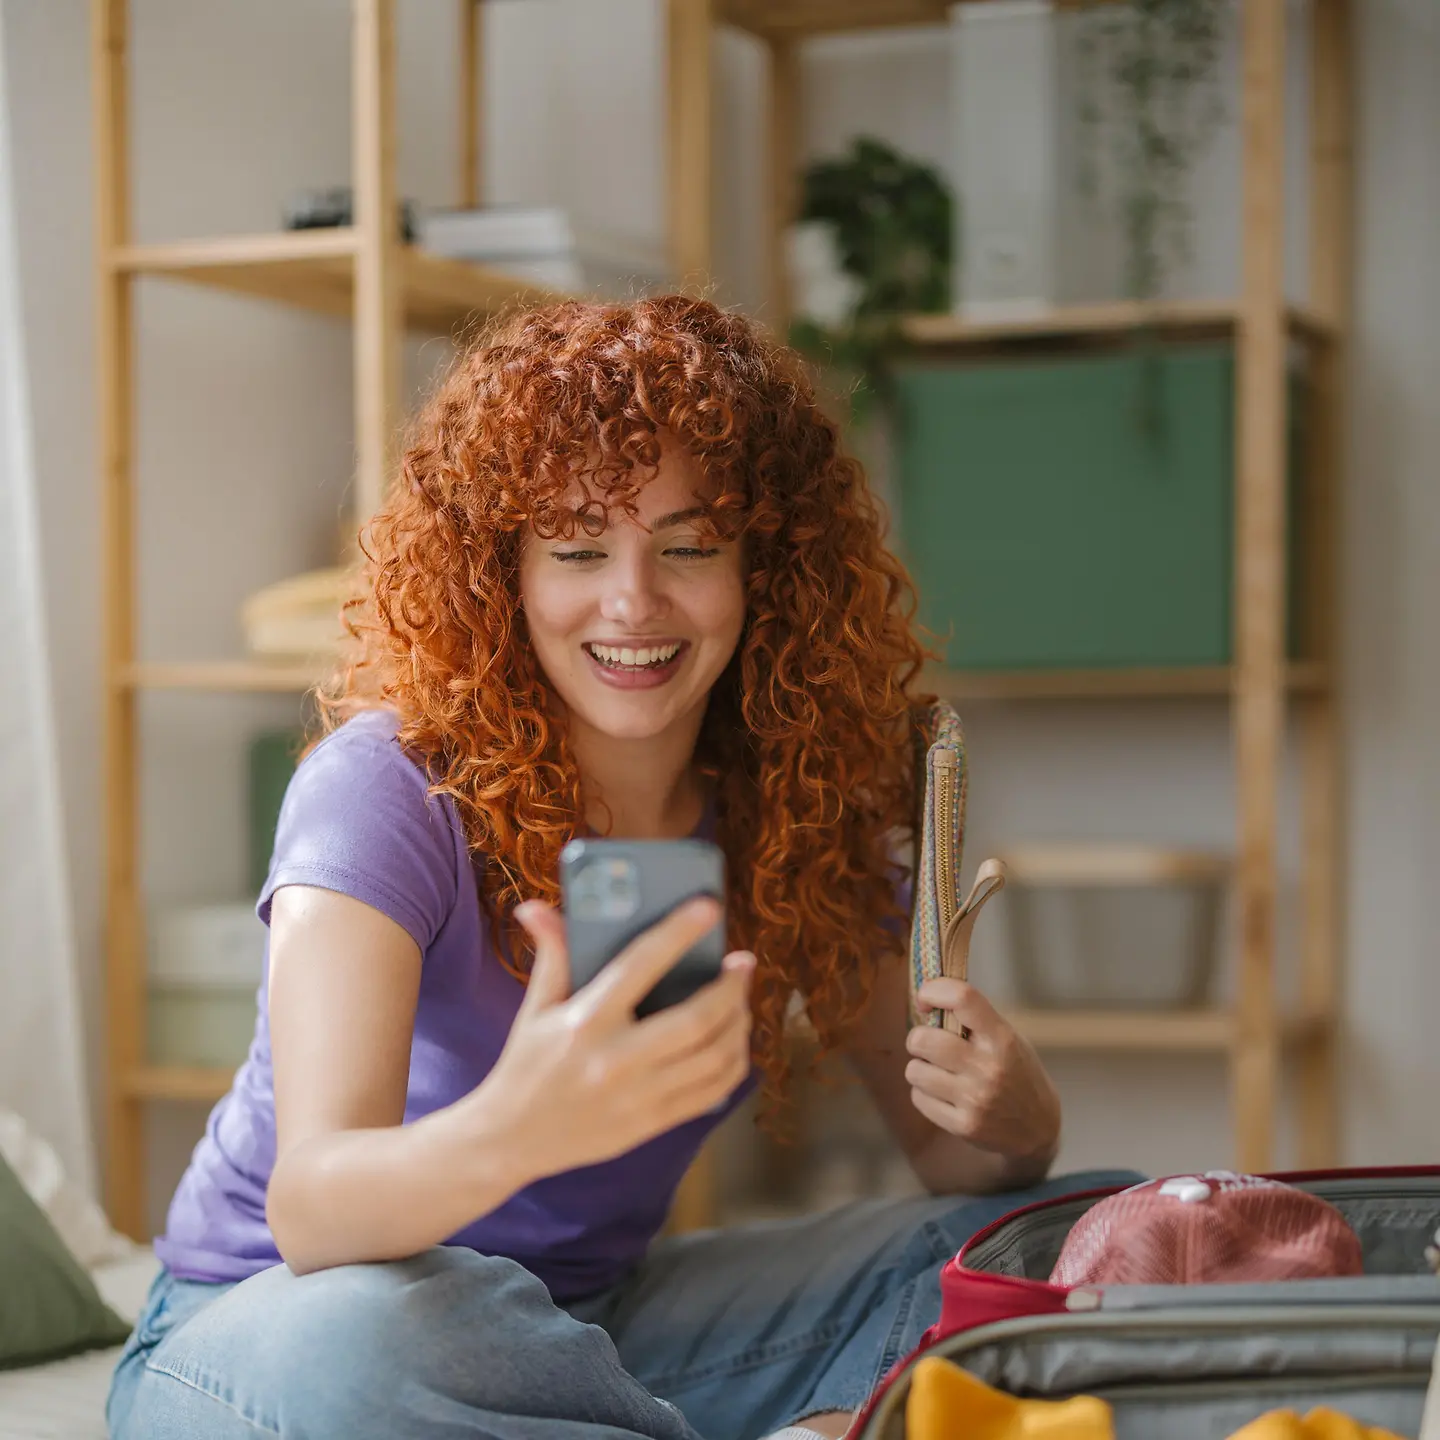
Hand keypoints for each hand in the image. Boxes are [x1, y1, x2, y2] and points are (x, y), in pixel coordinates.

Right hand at [472, 897, 754, 1182]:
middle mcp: (617, 1059)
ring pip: (714, 1058)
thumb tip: (535, 907)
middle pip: (696, 1019)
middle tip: (742, 965)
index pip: (641, 964)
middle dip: (731, 988)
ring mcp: (639, 1096)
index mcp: (587, 1021)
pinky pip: (711, 1092)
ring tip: (741, 1001)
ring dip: (738, 1024)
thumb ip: (551, 956)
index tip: (709, 908)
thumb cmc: (526, 1065)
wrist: (512, 1138)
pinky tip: (734, 1042)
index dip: (679, 933)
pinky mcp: (652, 1123)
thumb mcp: (535, 1008)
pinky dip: (733, 1064)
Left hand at [906, 979, 1060, 1165]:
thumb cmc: (1018, 1073)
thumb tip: (929, 998)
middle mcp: (988, 1067)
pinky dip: (925, 1094)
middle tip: (929, 1044)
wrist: (1038, 1128)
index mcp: (1002, 1038)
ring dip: (920, 1068)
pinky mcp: (963, 1125)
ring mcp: (975, 1099)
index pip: (962, 998)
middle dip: (918, 1038)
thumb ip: (975, 1020)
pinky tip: (943, 1095)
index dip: (934, 990)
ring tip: (938, 1072)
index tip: (925, 998)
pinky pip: (919, 1098)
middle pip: (923, 1039)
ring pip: (914, 1070)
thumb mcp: (1010, 1038)